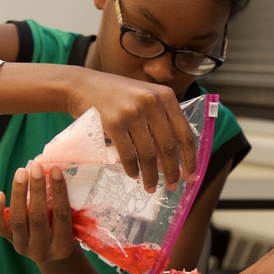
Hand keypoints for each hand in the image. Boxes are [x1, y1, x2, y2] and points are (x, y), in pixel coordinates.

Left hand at [0, 164, 74, 265]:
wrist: (52, 255)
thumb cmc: (67, 232)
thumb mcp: (73, 225)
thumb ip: (67, 207)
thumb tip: (56, 174)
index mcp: (62, 246)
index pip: (61, 215)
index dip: (59, 192)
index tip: (55, 170)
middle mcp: (42, 250)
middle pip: (38, 217)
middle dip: (37, 190)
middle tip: (36, 168)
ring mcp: (23, 247)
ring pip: (18, 219)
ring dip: (19, 193)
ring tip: (21, 172)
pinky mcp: (10, 242)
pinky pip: (0, 227)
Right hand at [69, 73, 196, 191]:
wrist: (82, 85)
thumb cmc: (116, 95)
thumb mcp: (145, 98)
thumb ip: (160, 121)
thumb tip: (173, 160)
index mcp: (166, 96)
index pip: (185, 133)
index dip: (190, 158)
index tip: (191, 176)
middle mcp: (152, 102)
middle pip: (168, 146)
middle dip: (173, 172)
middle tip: (173, 187)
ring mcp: (132, 112)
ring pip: (148, 154)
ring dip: (151, 176)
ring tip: (151, 187)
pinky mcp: (113, 123)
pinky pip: (128, 154)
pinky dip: (132, 169)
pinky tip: (134, 176)